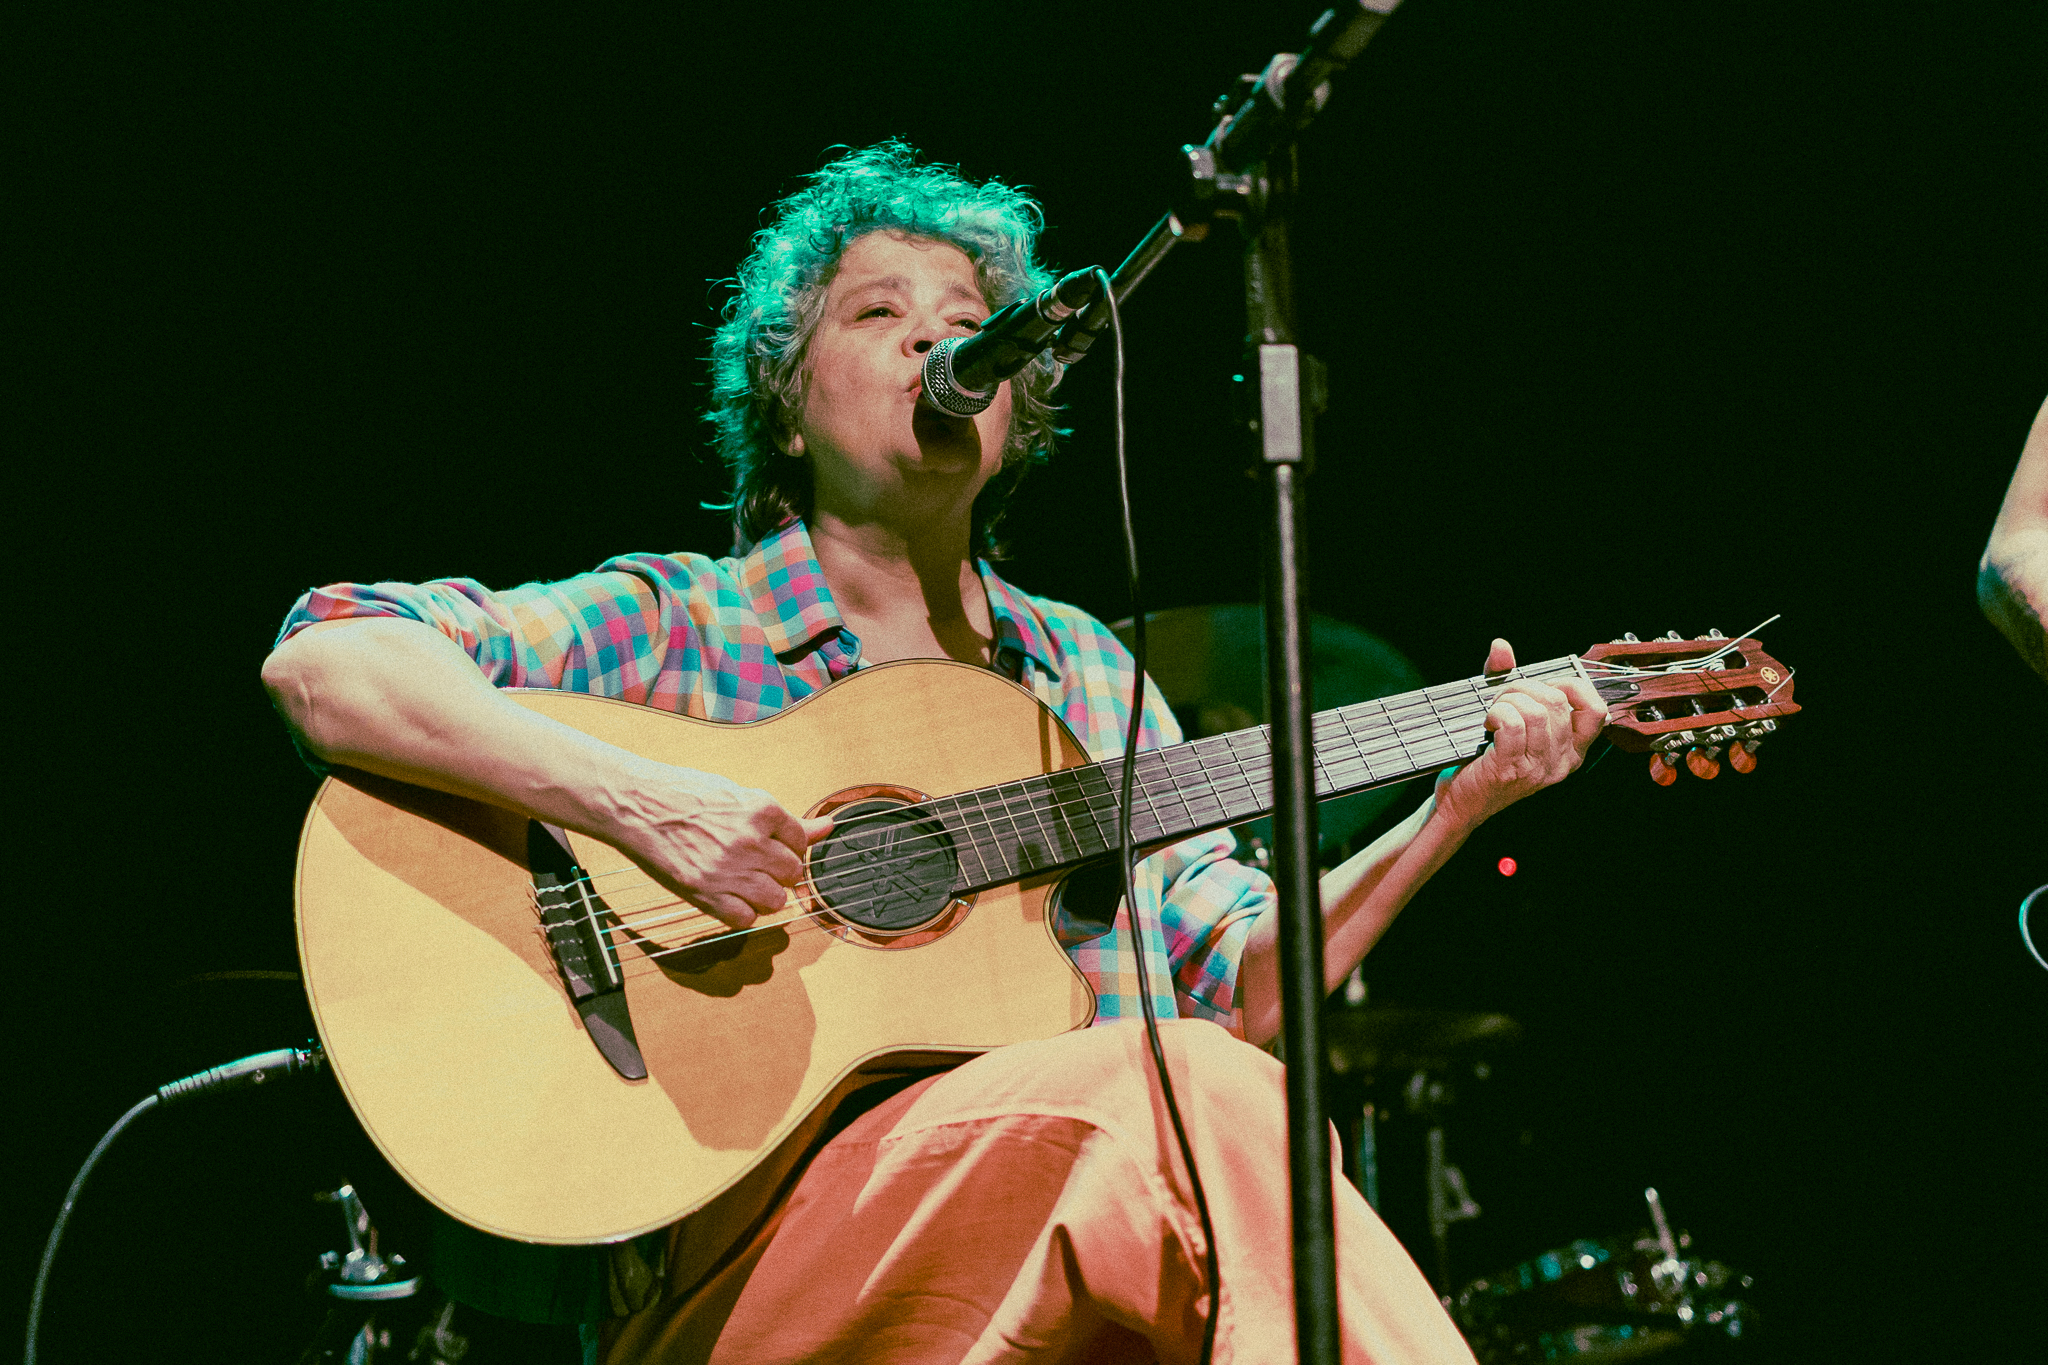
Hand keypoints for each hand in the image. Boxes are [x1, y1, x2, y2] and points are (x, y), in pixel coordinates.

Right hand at [609, 765, 834, 929]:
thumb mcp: (738, 794)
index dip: (789, 846)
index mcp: (761, 809)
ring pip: (776, 900)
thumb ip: (784, 820)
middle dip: (780, 871)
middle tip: (758, 863)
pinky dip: (742, 912)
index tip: (774, 846)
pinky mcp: (706, 893)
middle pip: (793, 873)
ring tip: (744, 880)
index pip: (802, 841)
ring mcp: (729, 870)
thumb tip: (828, 827)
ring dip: (765, 894)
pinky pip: (745, 919)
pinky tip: (729, 895)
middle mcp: (750, 841)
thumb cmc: (683, 794)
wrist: (635, 804)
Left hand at [1433, 638, 1607, 829]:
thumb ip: (1506, 679)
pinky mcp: (1511, 769)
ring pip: (1535, 711)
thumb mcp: (1506, 717)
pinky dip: (1496, 713)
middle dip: (1523, 687)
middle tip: (1501, 698)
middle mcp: (1561, 762)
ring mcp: (1538, 768)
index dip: (1571, 686)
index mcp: (1571, 751)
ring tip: (1493, 711)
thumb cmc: (1484, 760)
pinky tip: (1487, 723)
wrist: (1459, 802)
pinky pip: (1512, 724)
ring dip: (1507, 700)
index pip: (1595, 710)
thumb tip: (1501, 647)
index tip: (1543, 686)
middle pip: (1557, 702)